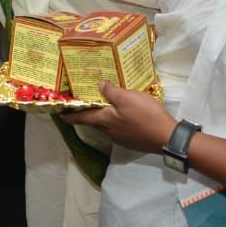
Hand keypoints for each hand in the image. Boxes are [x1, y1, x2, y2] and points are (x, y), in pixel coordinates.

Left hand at [60, 82, 176, 153]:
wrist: (167, 138)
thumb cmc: (145, 115)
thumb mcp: (128, 97)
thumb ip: (111, 92)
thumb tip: (99, 86)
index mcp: (104, 121)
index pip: (81, 118)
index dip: (69, 116)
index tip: (58, 114)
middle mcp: (109, 132)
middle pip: (94, 121)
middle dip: (87, 112)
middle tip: (85, 101)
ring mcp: (121, 138)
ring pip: (107, 125)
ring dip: (103, 115)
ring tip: (106, 103)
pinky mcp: (131, 140)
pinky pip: (118, 128)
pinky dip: (116, 120)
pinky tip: (124, 113)